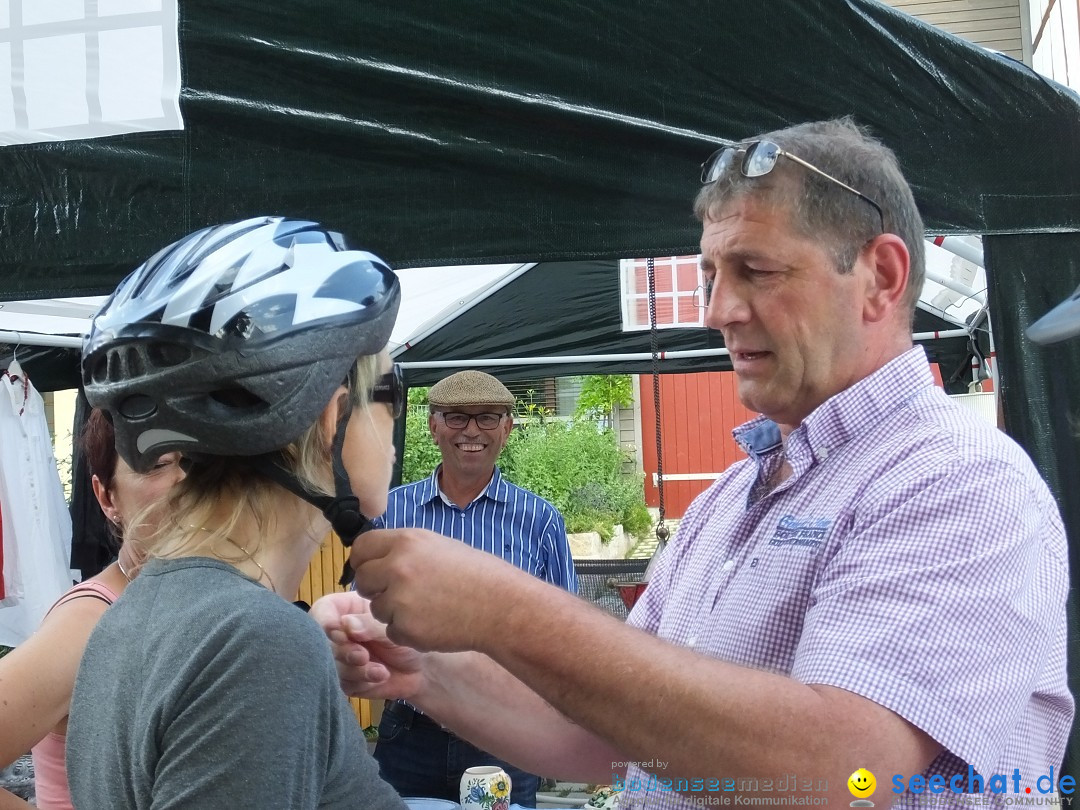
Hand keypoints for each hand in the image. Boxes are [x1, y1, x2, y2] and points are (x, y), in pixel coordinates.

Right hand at [309, 591, 425, 698]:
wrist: (421, 667)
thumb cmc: (406, 636)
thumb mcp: (392, 626)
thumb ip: (370, 625)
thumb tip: (345, 625)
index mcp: (346, 609)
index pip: (322, 610)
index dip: (324, 621)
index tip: (337, 632)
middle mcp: (338, 633)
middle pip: (322, 642)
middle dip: (343, 651)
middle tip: (362, 656)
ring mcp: (339, 658)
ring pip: (330, 666)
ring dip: (355, 669)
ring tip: (380, 670)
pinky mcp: (345, 680)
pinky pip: (343, 684)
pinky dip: (362, 682)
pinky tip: (381, 676)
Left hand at [349, 528, 526, 652]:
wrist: (500, 606)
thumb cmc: (475, 574)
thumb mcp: (438, 546)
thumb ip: (405, 550)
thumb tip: (377, 557)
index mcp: (406, 541)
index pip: (361, 548)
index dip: (364, 560)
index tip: (372, 569)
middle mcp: (397, 567)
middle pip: (362, 580)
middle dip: (376, 588)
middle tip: (399, 593)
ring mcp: (399, 599)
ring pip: (376, 608)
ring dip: (393, 612)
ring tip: (426, 608)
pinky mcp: (406, 628)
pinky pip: (392, 631)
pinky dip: (407, 632)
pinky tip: (432, 623)